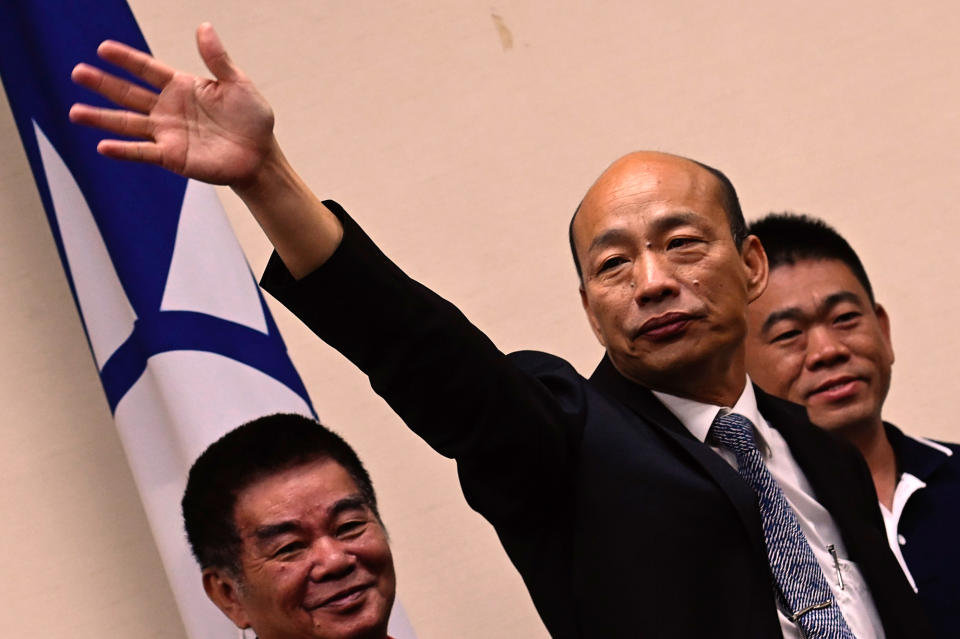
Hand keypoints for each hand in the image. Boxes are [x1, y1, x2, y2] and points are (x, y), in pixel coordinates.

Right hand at [70, 23, 274, 185]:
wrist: (260, 156)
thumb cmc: (252, 120)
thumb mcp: (238, 84)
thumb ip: (217, 59)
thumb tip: (204, 27)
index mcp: (181, 87)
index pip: (147, 69)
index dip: (126, 59)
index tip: (103, 49)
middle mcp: (168, 108)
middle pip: (129, 94)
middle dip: (103, 83)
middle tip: (78, 72)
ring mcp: (167, 133)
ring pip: (127, 123)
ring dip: (101, 118)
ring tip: (75, 112)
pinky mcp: (172, 156)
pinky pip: (143, 152)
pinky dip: (123, 151)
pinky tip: (103, 146)